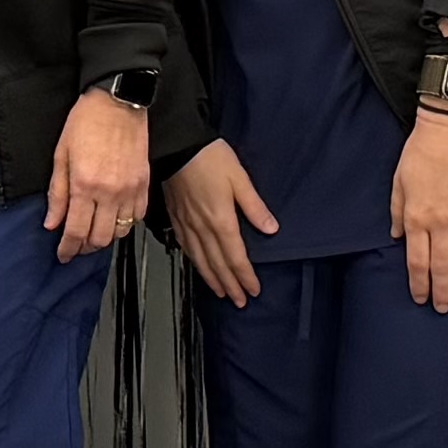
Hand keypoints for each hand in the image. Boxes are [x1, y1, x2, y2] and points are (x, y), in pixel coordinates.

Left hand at [47, 87, 153, 258]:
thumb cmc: (87, 121)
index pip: (75, 230)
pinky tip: (115, 218)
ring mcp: (130, 189)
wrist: (117, 100)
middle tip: (77, 245)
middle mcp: (109, 192)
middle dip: (85, 247)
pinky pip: (138, 216)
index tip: (63, 255)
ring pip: (120, 231)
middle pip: (100, 238)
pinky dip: (126, 223)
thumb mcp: (61, 155)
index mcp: (84, 185)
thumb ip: (56, 193)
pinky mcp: (144, 183)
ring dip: (106, 237)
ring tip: (95, 232)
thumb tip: (52, 222)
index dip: (67, 248)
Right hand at [162, 144, 274, 304]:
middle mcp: (202, 227)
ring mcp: (187, 224)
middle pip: (218, 264)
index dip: (245, 276)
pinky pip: (186, 248)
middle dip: (231, 285)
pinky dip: (195, 263)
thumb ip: (254, 206)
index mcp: (221, 219)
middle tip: (240, 302)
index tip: (254, 290)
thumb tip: (271, 229)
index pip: (235, 256)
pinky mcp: (176, 218)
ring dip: (213, 279)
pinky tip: (200, 267)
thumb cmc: (210, 157)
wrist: (176, 145)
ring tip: (222, 293)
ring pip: (201, 260)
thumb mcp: (239, 177)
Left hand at [391, 106, 447, 312]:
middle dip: (443, 290)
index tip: (421, 298)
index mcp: (418, 217)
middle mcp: (442, 221)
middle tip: (445, 308)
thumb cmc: (419, 152)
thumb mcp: (398, 181)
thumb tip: (398, 236)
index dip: (419, 283)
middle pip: (442, 264)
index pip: (418, 260)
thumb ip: (398, 212)